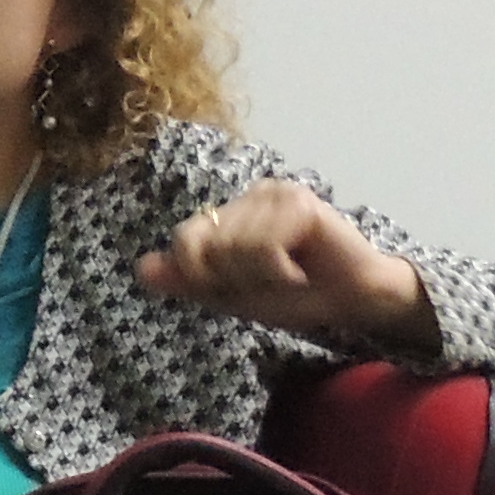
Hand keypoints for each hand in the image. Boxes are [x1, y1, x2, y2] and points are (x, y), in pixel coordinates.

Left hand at [135, 179, 436, 353]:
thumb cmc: (297, 296)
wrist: (354, 300)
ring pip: (232, 248)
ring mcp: (275, 193)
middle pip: (205, 247)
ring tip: (290, 275)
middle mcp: (250, 196)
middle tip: (272, 280)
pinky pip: (262, 247)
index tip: (240, 287)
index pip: (184, 240)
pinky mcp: (299, 202)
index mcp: (231, 214)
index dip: (203, 275)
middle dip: (235, 280)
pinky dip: (279, 272)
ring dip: (261, 278)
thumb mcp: (232, 296)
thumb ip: (190, 281)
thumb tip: (141, 268)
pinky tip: (302, 271)